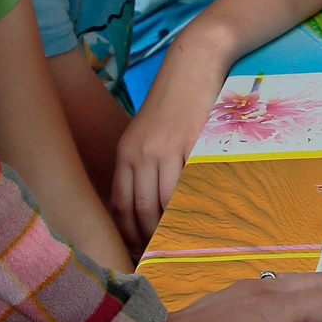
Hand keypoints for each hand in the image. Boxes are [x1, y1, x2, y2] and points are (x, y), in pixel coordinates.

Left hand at [109, 106, 198, 252]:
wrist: (191, 68)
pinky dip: (195, 203)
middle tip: (162, 253)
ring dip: (173, 225)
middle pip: (142, 207)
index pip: (120, 203)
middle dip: (151, 236)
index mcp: (126, 152)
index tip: (139, 248)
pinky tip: (201, 214)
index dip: (128, 232)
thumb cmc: (170, 104)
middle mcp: (142, 152)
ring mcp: (167, 148)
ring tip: (181, 240)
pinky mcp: (192, 143)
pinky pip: (192, 183)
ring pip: (166, 200)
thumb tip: (146, 205)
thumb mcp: (144, 134)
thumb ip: (140, 164)